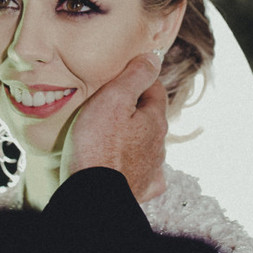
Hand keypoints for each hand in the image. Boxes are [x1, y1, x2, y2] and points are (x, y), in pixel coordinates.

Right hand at [60, 53, 167, 201]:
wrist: (93, 196)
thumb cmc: (97, 146)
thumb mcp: (113, 99)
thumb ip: (135, 76)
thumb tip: (154, 57)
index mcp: (154, 120)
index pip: (154, 90)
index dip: (139, 79)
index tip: (122, 76)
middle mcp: (159, 145)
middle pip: (151, 119)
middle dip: (136, 110)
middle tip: (112, 105)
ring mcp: (152, 169)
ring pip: (148, 145)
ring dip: (136, 138)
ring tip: (114, 136)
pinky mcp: (141, 188)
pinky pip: (145, 174)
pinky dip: (139, 167)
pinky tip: (129, 167)